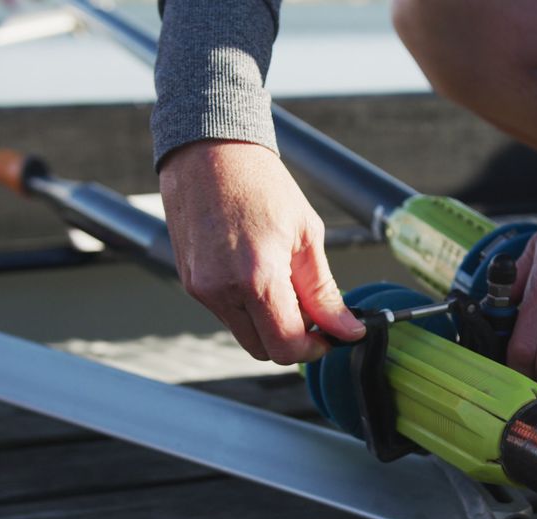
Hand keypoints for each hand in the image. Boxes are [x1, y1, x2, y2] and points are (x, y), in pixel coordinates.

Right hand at [159, 140, 364, 363]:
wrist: (209, 152)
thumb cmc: (260, 183)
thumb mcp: (307, 235)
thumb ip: (324, 292)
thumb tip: (346, 329)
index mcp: (256, 278)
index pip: (286, 346)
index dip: (314, 348)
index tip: (331, 335)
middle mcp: (222, 290)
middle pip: (264, 349)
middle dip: (293, 339)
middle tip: (314, 312)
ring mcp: (201, 289)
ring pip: (244, 334)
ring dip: (270, 323)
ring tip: (285, 283)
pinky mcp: (190, 282)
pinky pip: (226, 313)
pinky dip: (248, 307)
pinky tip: (259, 272)